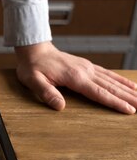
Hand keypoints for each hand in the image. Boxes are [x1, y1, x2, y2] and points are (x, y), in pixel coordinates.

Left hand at [14, 41, 136, 113]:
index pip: (99, 93)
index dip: (115, 102)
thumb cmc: (32, 67)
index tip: (129, 110)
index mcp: (74, 77)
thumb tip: (60, 106)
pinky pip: (108, 74)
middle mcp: (86, 71)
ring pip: (113, 81)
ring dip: (129, 90)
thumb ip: (46, 92)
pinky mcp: (88, 66)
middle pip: (111, 87)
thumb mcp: (33, 81)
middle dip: (129, 98)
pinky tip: (131, 86)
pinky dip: (121, 80)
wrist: (35, 50)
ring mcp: (88, 68)